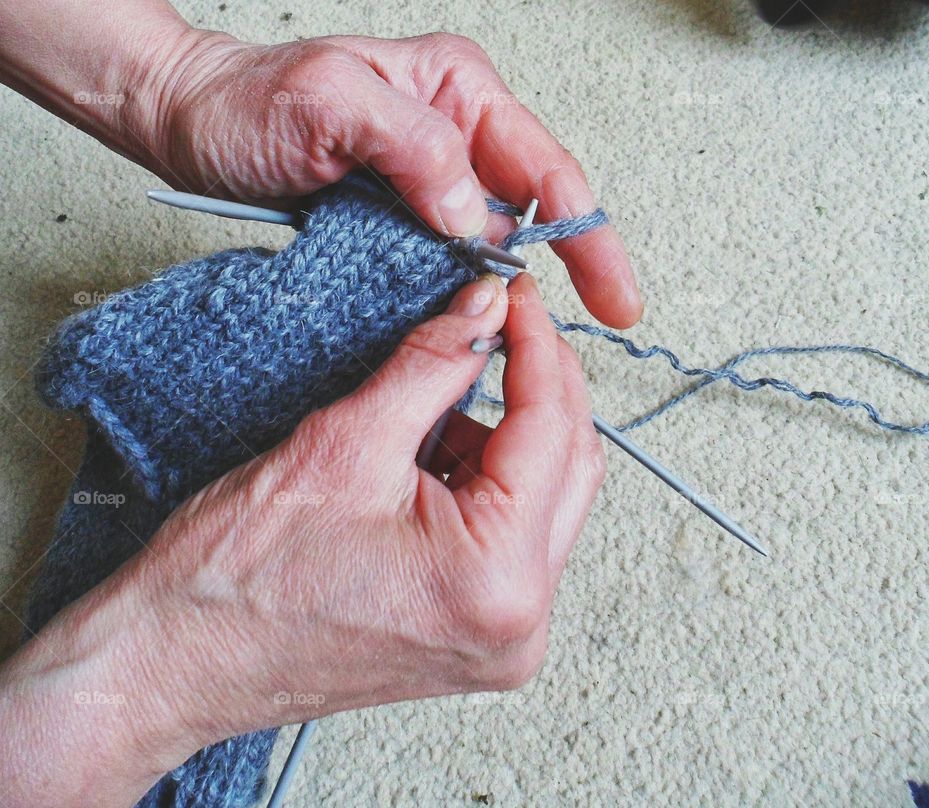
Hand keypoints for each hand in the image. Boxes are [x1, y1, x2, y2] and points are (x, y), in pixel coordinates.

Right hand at [0, 274, 606, 805]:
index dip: (536, 345)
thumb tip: (485, 311)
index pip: (554, 430)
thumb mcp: (343, 445)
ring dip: (509, 433)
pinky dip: (486, 480)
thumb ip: (434, 365)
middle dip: (538, 386)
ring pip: (545, 498)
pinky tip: (435, 454)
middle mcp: (519, 623)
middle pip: (570, 467)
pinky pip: (512, 536)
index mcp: (496, 579)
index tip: (516, 296)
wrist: (178, 661)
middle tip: (499, 326)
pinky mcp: (477, 634)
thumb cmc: (235, 583)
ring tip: (439, 400)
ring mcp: (503, 638)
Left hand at [146, 31, 642, 327]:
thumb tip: (476, 215)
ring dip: (512, 287)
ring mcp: (432, 178)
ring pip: (496, 239)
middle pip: (536, 208)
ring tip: (524, 332)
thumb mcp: (328, 103)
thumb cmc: (248, 101)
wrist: (191, 123)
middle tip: (587, 328)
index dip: (587, 236)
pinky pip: (451, 258)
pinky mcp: (405, 215)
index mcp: (456, 91)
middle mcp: (455, 133)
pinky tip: (473, 317)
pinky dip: (465, 291)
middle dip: (568, 269)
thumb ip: (414, 147)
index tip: (613, 295)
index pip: (545, 168)